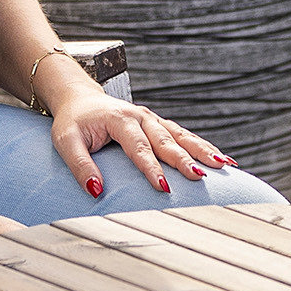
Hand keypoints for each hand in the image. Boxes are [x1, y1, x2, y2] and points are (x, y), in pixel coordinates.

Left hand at [46, 81, 233, 197]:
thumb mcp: (65, 142)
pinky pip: (185, 136)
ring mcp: (153, 120)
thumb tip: (96, 191)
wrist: (79, 98)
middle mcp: (141, 116)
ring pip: (183, 136)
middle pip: (167, 141)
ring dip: (203, 151)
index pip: (138, 148)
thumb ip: (80, 166)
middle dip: (185, 160)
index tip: (164, 188)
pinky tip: (222, 159)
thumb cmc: (72, 122)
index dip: (151, 168)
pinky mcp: (159, 125)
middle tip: (201, 177)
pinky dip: (204, 147)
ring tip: (224, 166)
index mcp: (120, 119)